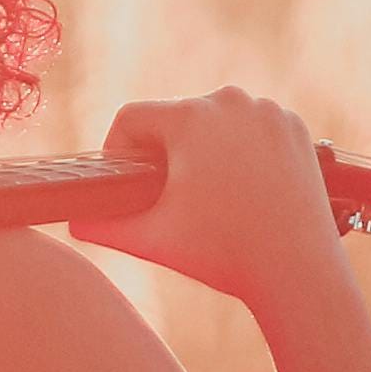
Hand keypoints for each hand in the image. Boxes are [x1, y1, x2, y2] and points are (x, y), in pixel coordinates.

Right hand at [94, 90, 343, 306]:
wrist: (298, 270)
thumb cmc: (223, 254)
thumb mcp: (151, 239)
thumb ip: (102, 225)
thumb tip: (72, 220)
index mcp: (190, 118)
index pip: (132, 118)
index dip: (117, 149)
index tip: (124, 181)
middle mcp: (229, 101)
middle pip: (174, 118)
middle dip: (163, 152)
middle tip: (164, 196)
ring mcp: (267, 111)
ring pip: (213, 121)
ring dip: (201, 148)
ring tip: (202, 193)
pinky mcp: (294, 126)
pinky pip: (250, 127)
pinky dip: (240, 149)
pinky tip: (239, 185)